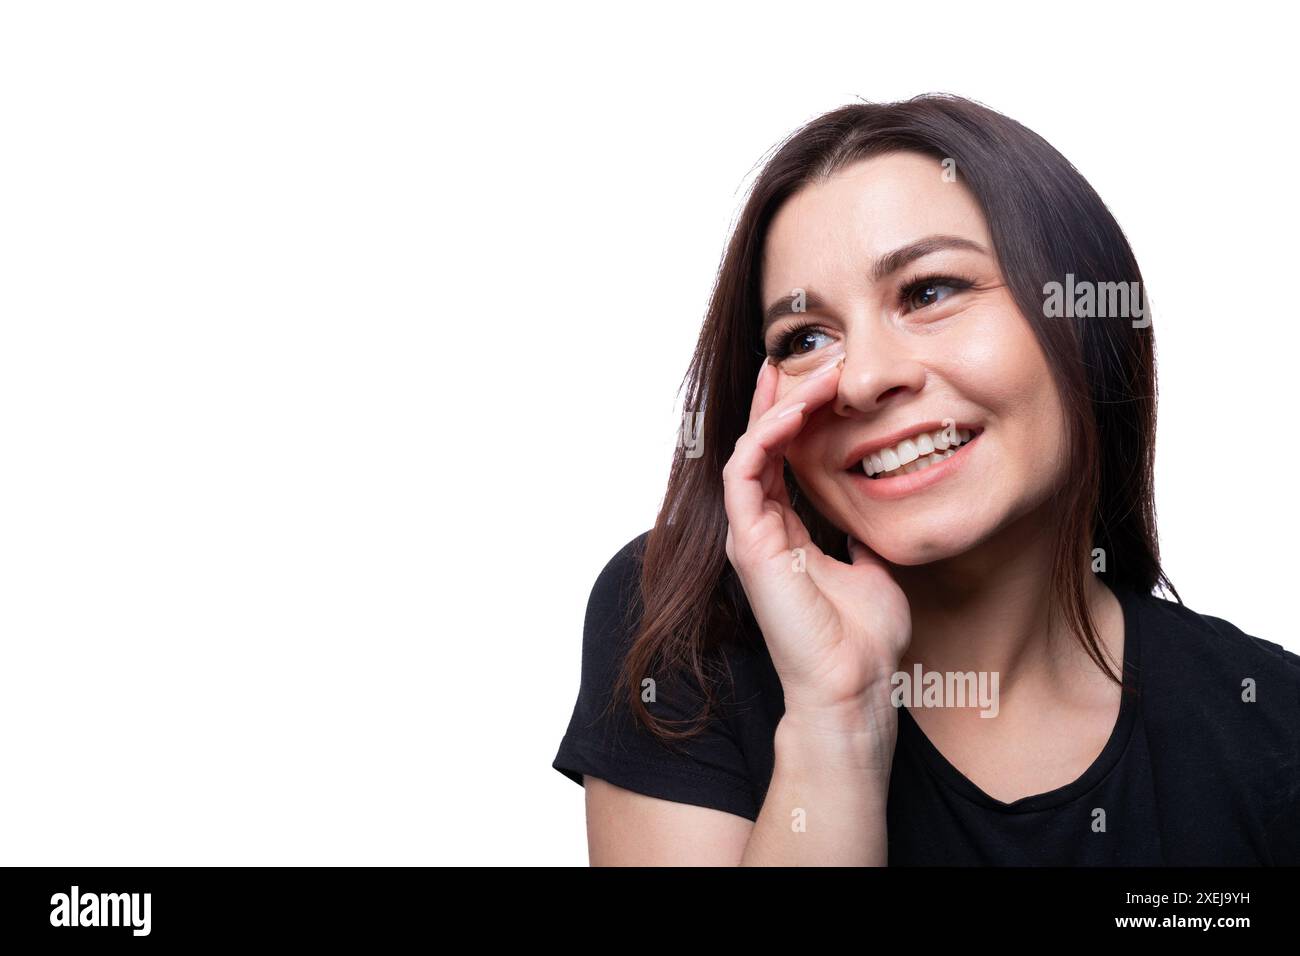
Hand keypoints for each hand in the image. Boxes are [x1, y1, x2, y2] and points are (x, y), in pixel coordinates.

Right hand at [723, 354, 911, 728]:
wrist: (853, 684)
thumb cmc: (862, 638)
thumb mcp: (870, 568)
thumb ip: (860, 538)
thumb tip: (871, 515)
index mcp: (784, 532)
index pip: (780, 458)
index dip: (794, 416)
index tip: (818, 378)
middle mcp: (761, 527)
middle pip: (762, 445)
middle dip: (785, 397)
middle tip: (816, 359)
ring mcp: (751, 533)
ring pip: (751, 449)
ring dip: (780, 408)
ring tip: (816, 375)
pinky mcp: (749, 539)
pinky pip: (745, 471)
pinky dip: (767, 436)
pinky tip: (796, 411)